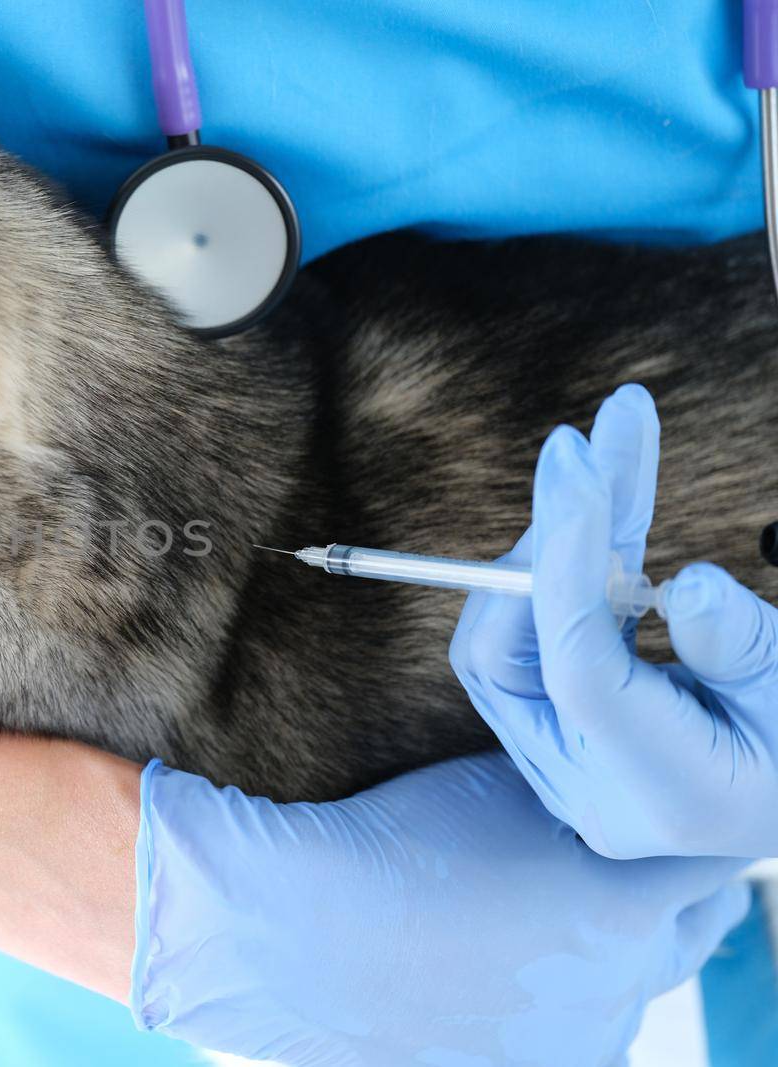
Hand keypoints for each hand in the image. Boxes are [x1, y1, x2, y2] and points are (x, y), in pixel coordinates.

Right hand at [130, 753, 747, 1065]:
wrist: (292, 931)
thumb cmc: (387, 846)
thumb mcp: (496, 789)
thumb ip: (580, 787)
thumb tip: (613, 770)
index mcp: (623, 906)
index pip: (708, 856)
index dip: (687, 820)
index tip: (664, 798)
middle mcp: (621, 986)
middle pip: (697, 924)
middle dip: (674, 881)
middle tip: (632, 847)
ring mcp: (576, 1039)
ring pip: (641, 984)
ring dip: (625, 945)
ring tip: (558, 906)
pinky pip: (580, 1030)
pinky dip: (567, 998)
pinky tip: (514, 966)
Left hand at [451, 384, 777, 858]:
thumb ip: (746, 648)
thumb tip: (687, 586)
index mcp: (666, 795)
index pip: (582, 672)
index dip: (570, 561)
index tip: (576, 462)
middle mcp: (588, 790)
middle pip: (509, 652)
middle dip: (548, 539)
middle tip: (585, 444)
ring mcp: (557, 767)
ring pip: (503, 639)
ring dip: (551, 544)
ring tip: (604, 460)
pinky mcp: (547, 734)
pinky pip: (523, 640)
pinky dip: (559, 570)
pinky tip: (602, 509)